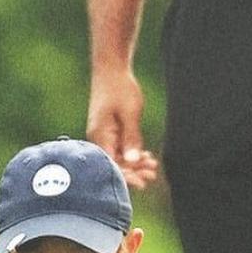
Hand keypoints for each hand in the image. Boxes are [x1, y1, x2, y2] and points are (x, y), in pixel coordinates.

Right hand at [87, 68, 158, 188]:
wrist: (111, 69)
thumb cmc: (119, 88)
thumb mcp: (130, 112)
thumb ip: (131, 137)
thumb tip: (132, 162)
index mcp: (99, 136)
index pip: (111, 165)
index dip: (127, 177)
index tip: (143, 183)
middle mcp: (98, 139)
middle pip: (114, 164)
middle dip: (133, 172)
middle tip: (152, 174)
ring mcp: (103, 135)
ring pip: (118, 157)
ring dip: (135, 163)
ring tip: (153, 166)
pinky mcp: (109, 131)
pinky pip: (119, 148)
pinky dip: (132, 153)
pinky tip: (146, 157)